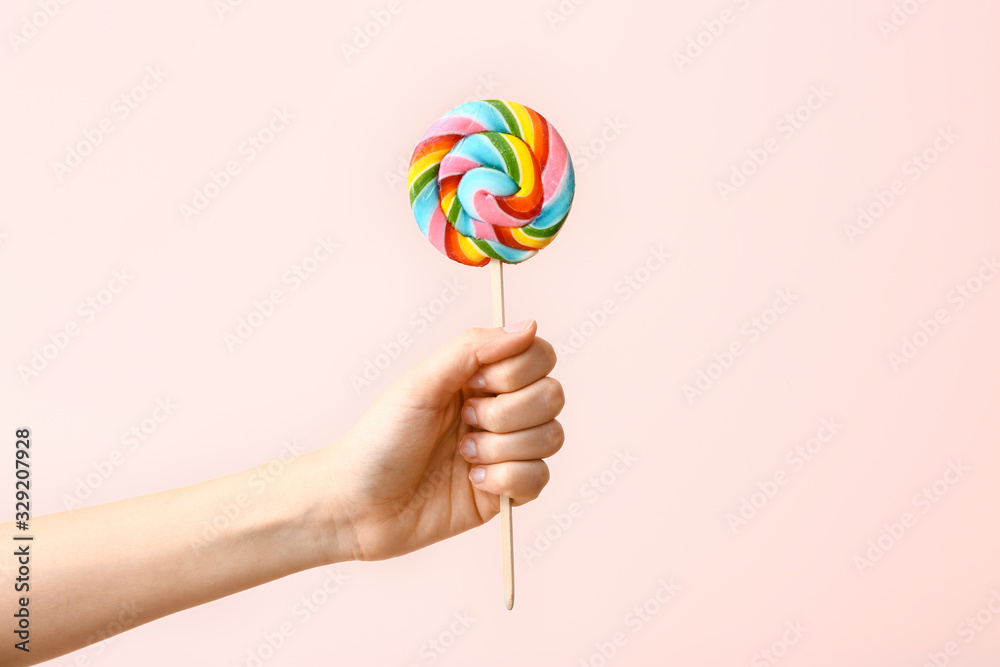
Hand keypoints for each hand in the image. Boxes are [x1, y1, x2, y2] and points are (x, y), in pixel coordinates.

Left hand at [320, 320, 564, 561]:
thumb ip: (475, 348)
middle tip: (465, 421)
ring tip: (464, 454)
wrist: (358, 504)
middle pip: (552, 396)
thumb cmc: (380, 439)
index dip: (516, 371)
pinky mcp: (505, 491)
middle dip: (508, 412)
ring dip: (504, 446)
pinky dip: (506, 478)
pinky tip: (472, 481)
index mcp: (480, 377)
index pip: (539, 357)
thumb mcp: (423, 382)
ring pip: (551, 437)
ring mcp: (506, 451)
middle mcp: (499, 410)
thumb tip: (528, 325)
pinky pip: (539, 479)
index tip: (471, 384)